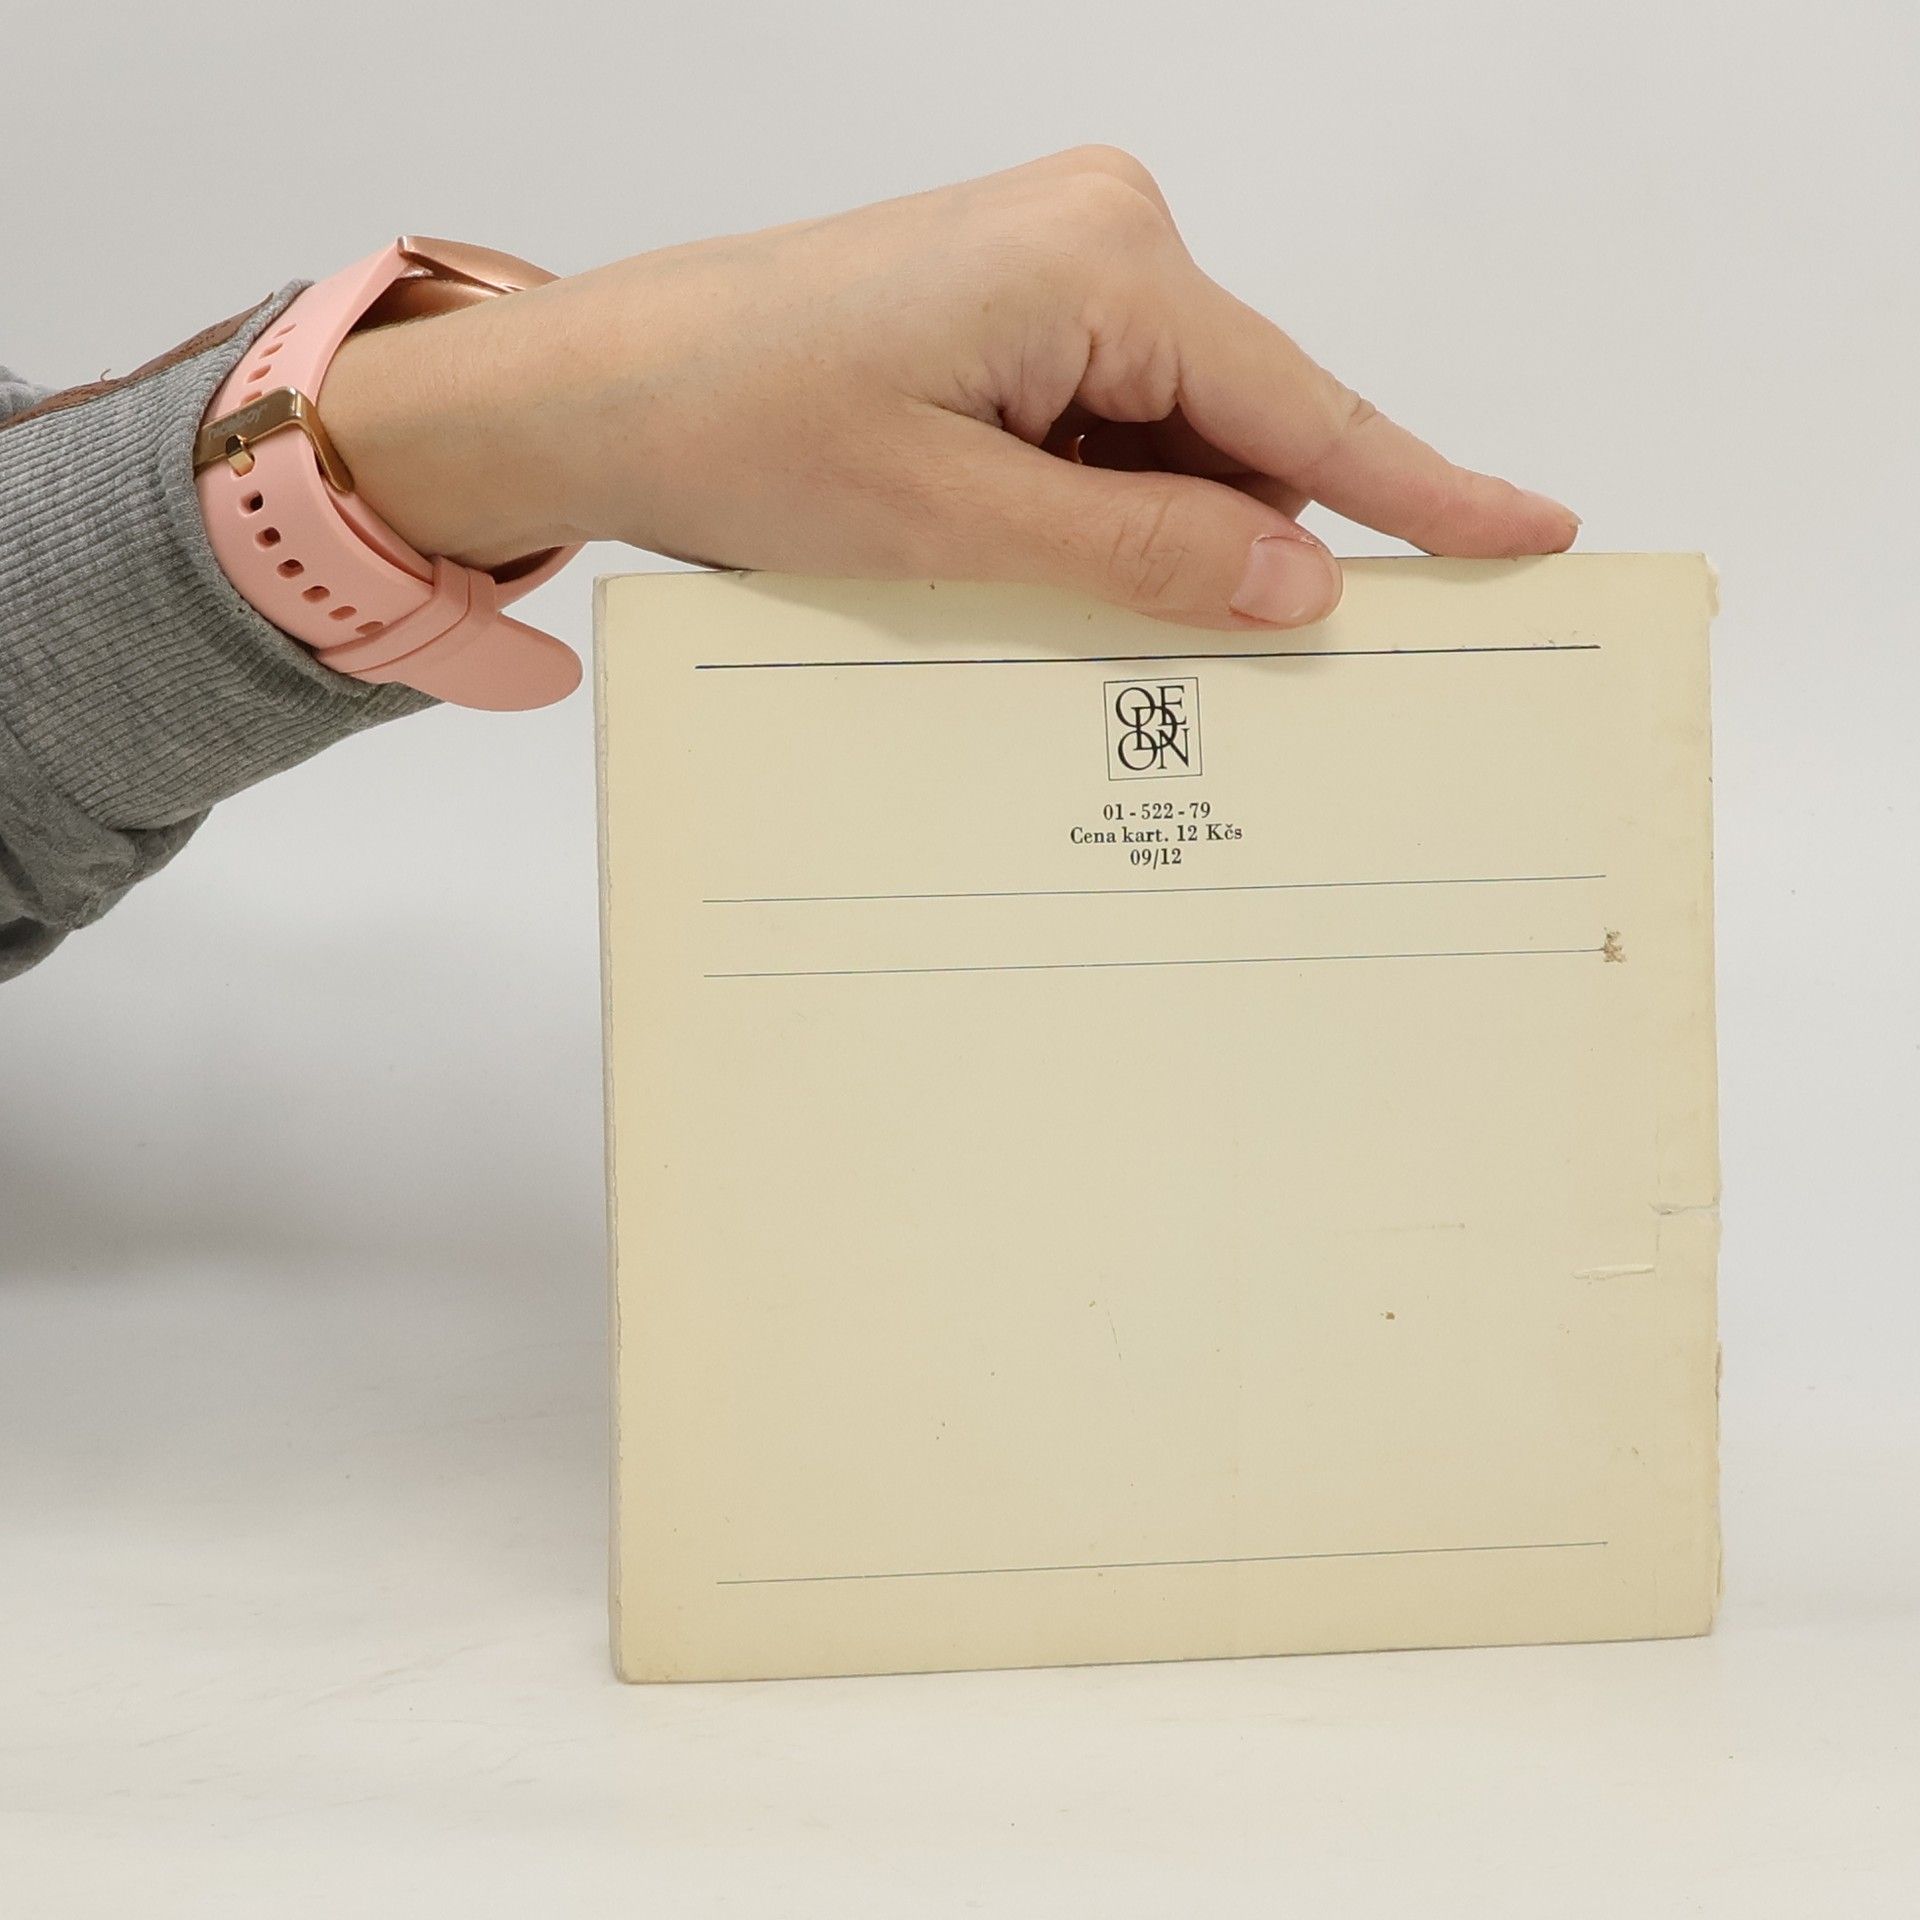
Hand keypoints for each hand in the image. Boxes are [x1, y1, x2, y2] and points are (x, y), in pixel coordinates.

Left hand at [320, 148, 1577, 630]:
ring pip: (1177, 439)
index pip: (1307, 408)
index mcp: (1105, 261)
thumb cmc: (741, 426)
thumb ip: (1148, 556)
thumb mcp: (961, 524)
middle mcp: (1101, 236)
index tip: (1532, 536)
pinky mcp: (1013, 310)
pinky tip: (1020, 554)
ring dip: (1147, 535)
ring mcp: (1056, 267)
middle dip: (1237, 545)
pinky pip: (1109, 426)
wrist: (602, 387)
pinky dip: (1094, 506)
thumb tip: (1303, 588)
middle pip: (1246, 427)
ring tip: (1022, 587)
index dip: (1423, 490)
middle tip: (1197, 660)